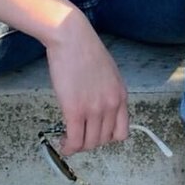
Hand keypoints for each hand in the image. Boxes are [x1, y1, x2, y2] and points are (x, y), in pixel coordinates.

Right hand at [46, 10, 128, 154]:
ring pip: (89, 143)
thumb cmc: (85, 50)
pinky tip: (62, 143)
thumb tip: (100, 109)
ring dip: (77, 146)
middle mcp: (111, 105)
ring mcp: (95, 109)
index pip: (121, 132)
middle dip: (89, 142)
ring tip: (68, 140)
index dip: (107, 138)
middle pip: (103, 140)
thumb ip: (108, 93)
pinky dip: (68, 147)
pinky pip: (75, 140)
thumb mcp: (108, 73)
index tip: (95, 134)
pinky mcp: (75, 110)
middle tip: (77, 137)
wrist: (71, 38)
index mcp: (121, 96)